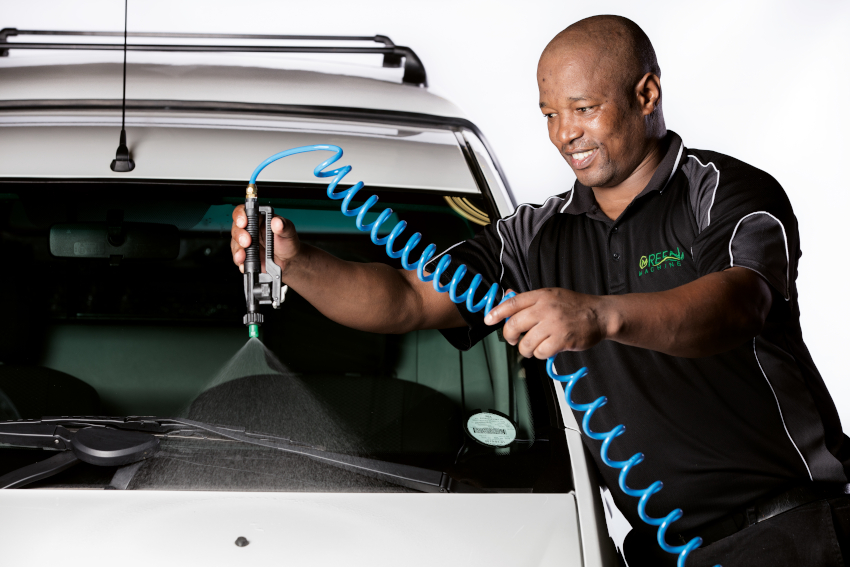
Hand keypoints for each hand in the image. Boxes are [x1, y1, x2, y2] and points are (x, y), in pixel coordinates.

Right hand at [230, 204, 300, 274]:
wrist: (289, 260)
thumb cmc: (287, 242)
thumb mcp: (288, 231)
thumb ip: (284, 225)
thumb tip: (277, 222)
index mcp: (258, 218)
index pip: (244, 212)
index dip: (240, 215)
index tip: (244, 222)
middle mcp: (250, 230)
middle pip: (236, 228)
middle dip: (239, 235)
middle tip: (247, 241)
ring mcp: (246, 243)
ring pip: (235, 244)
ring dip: (238, 250)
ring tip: (244, 255)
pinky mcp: (246, 256)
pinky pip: (238, 258)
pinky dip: (240, 261)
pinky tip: (244, 263)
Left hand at [483, 288, 610, 358]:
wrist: (601, 314)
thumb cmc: (575, 306)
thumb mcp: (551, 295)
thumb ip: (529, 299)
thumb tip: (507, 296)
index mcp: (541, 295)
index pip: (512, 303)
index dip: (497, 312)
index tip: (488, 320)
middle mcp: (546, 308)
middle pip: (515, 324)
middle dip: (509, 336)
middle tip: (513, 340)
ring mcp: (554, 324)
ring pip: (526, 343)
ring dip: (526, 349)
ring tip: (532, 347)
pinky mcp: (562, 339)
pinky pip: (541, 352)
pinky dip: (540, 354)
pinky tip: (546, 350)